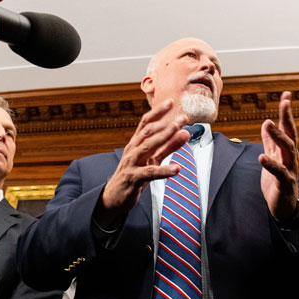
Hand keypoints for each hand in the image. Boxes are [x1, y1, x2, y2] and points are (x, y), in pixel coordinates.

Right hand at [95, 99, 188, 227]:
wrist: (114, 197)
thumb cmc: (134, 175)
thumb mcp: (152, 159)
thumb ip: (168, 146)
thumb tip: (185, 133)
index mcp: (136, 143)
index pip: (146, 123)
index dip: (158, 112)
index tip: (171, 101)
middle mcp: (132, 149)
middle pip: (149, 132)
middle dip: (167, 123)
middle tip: (183, 117)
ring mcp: (131, 163)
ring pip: (148, 147)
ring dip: (166, 137)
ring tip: (182, 131)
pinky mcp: (133, 178)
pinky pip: (150, 173)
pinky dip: (164, 171)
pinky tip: (177, 169)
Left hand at [259, 91, 298, 220]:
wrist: (283, 207)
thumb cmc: (278, 181)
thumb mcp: (272, 157)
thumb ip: (270, 142)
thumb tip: (266, 123)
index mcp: (286, 150)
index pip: (287, 127)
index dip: (286, 111)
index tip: (286, 94)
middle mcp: (291, 157)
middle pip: (291, 134)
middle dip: (287, 117)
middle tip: (285, 102)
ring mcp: (290, 169)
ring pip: (288, 149)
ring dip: (278, 136)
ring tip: (269, 123)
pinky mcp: (286, 183)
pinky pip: (279, 172)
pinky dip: (271, 164)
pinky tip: (262, 157)